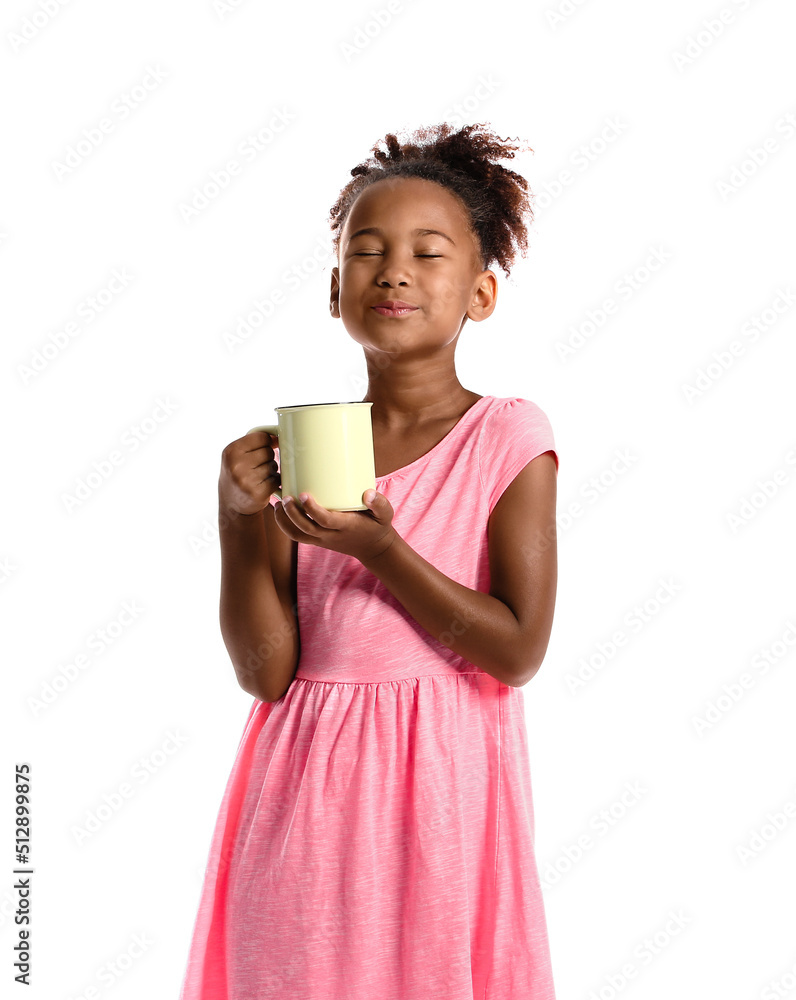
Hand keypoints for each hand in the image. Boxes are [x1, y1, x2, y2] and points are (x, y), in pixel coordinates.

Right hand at [218, 430, 278, 515]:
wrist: (231, 504)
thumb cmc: (238, 474)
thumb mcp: (237, 455)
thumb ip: (254, 443)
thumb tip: (278, 436)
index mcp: (231, 451)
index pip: (261, 437)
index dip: (268, 441)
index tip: (267, 446)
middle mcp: (236, 465)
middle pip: (268, 452)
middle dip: (267, 458)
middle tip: (257, 467)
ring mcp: (246, 480)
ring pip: (273, 466)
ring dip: (271, 470)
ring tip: (259, 477)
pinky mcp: (257, 493)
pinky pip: (277, 480)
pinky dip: (275, 482)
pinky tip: (265, 485)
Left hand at [274, 489, 396, 563]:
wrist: (373, 548)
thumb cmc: (377, 525)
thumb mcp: (385, 514)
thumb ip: (379, 503)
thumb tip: (368, 493)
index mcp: (346, 527)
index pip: (325, 520)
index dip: (312, 509)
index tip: (304, 494)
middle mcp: (331, 535)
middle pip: (306, 529)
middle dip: (292, 514)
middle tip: (285, 496)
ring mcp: (322, 540)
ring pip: (297, 535)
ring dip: (283, 521)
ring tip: (277, 503)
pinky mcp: (317, 540)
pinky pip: (297, 536)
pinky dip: (284, 525)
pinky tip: (278, 510)